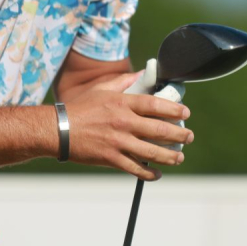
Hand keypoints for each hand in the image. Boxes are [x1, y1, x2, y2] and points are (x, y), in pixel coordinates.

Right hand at [63, 72, 193, 180]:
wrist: (58, 130)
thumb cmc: (80, 107)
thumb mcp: (102, 89)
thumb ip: (124, 81)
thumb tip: (141, 73)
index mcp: (122, 103)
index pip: (155, 105)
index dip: (174, 109)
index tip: (185, 113)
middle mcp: (123, 122)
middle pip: (159, 129)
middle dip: (179, 135)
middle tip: (188, 136)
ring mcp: (118, 142)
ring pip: (152, 151)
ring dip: (170, 156)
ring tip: (179, 156)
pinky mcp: (111, 158)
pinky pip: (135, 169)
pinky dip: (149, 173)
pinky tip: (157, 174)